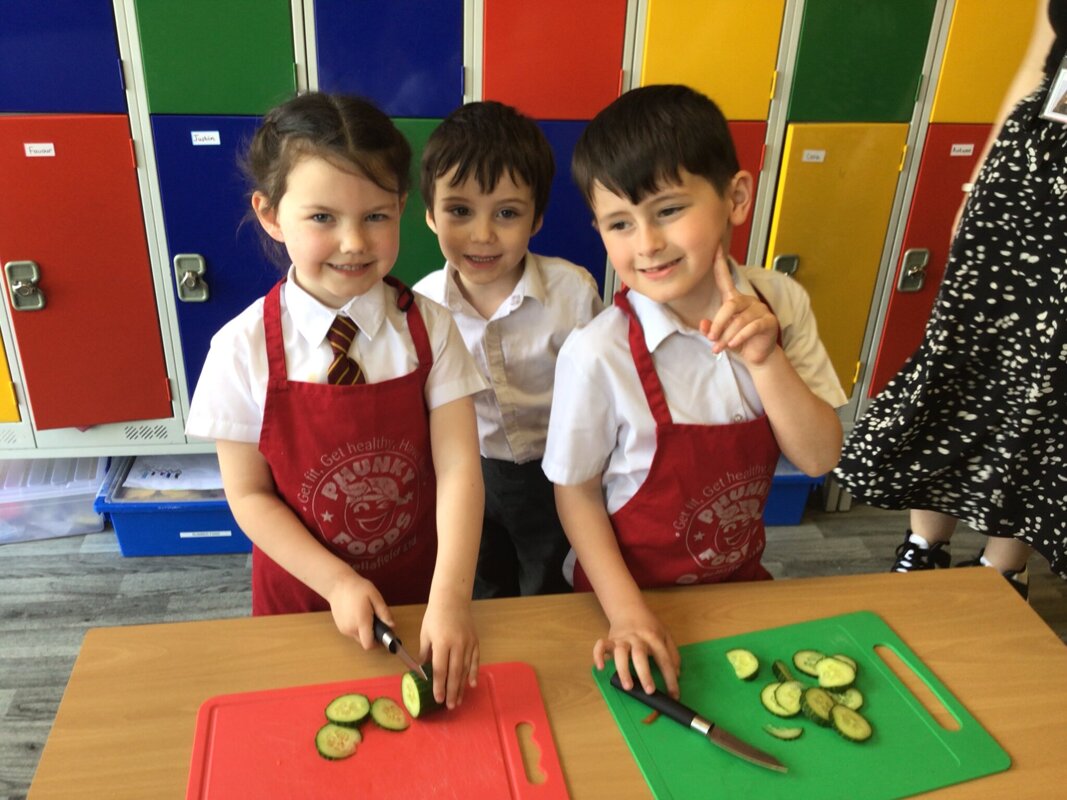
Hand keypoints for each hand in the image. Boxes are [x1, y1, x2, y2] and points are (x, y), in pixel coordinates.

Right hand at [326, 571, 391, 649]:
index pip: (369, 645)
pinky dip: (358, 628)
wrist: (337, 585)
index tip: (384, 635)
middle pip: (365, 641)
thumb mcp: (375, 596)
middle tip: (376, 620)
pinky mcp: (340, 627)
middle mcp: (351, 629)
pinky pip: (352, 633)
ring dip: (365, 631)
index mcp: (361, 622)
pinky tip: (358, 615)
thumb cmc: (356, 588)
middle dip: (373, 635)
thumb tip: (391, 625)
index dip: (378, 643)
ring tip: (366, 615)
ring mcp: (344, 629)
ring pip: (359, 638)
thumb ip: (384, 612)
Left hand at [419, 597, 478, 709]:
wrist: (452, 599)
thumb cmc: (435, 616)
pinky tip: (471, 684)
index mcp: (442, 642)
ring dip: (462, 686)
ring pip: (466, 669)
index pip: (440, 669)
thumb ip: (425, 653)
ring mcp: (468, 643)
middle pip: (454, 673)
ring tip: (458, 700)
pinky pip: (475, 660)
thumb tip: (423, 671)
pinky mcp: (475, 641)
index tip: (438, 698)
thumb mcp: (425, 634)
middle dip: (452, 691)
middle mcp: (457, 644)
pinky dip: (474, 673)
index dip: (439, 685)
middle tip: (450, 706)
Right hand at [594, 602, 680, 697]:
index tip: (674, 695)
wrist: (629, 608)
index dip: (670, 678)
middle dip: (645, 674)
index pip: (664, 658)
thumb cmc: (649, 625)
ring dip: (624, 670)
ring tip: (627, 687)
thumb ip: (672, 654)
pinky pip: (601, 646)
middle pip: (640, 655)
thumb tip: (676, 674)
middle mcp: (637, 638)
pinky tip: (601, 667)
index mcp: (654, 637)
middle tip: (649, 691)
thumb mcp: (666, 634)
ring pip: (620, 652)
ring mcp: (622, 638)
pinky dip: (598, 656)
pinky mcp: (610, 639)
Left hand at [699, 246, 778, 365]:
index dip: (720, 263)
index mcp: (734, 299)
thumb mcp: (720, 336)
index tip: (715, 247)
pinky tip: (734, 345)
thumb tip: (703, 325)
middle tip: (711, 339)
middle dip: (719, 323)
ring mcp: (760, 310)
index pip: (725, 279)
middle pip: (730, 305)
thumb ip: (711, 329)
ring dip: (727, 335)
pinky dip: (740, 337)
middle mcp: (748, 301)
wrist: (757, 356)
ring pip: (740, 320)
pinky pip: (752, 327)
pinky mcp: (769, 321)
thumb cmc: (738, 342)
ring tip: (720, 347)